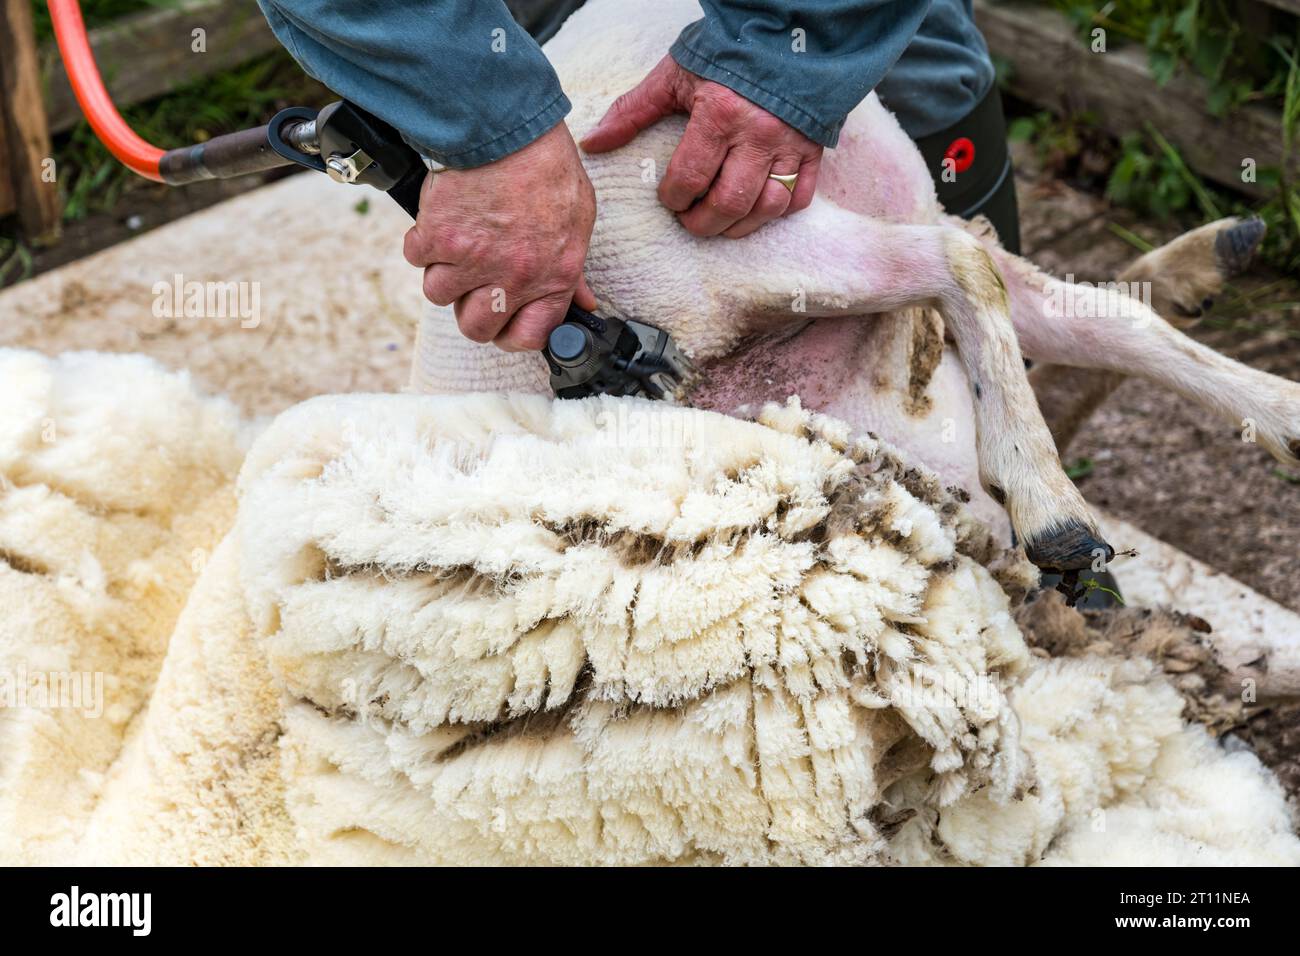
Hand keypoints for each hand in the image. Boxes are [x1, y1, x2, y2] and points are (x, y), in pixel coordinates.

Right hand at [403, 122, 596, 350]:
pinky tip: (440, 222)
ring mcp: (472, 260)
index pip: (527, 337)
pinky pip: (416, 258)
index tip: (504, 320)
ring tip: (458, 245)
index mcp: (553, 277)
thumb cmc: (546, 167)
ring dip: (444, 273)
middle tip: (473, 285)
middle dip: (470, 309)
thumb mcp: (578, 220)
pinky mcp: (438, 237)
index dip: (511, 333)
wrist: (507, 126)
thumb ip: (574, 269)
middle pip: (476, 327)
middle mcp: (513, 277)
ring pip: (439, 295)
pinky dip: (422, 242)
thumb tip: (582, 301)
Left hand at [581, 56, 822, 237]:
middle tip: (689, 221)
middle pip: (729, 203)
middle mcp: (758, 134)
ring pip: (767, 207)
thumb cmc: (723, 54)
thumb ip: (633, 111)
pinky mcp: (813, 150)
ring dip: (739, 226)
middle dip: (702, 223)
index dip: (673, 198)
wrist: (785, 33)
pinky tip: (756, 209)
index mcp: (720, 114)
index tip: (668, 199)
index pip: (691, 178)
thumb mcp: (673, 76)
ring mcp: (790, 145)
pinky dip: (777, 211)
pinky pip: (799, 197)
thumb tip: (594, 142)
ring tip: (719, 223)